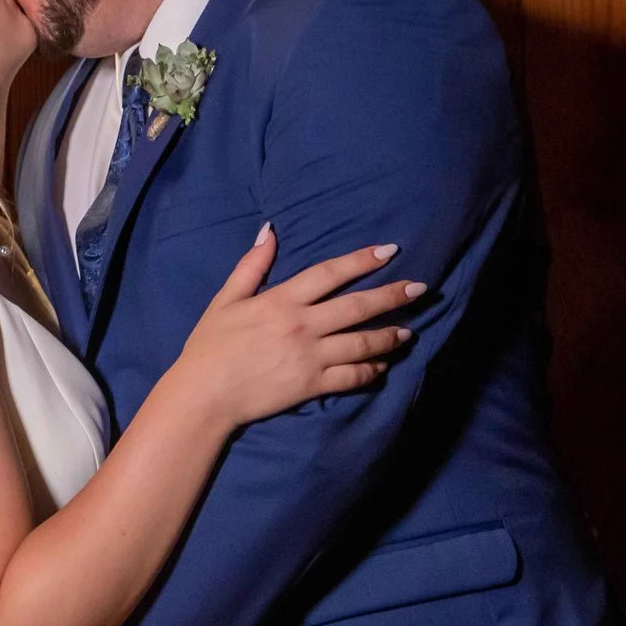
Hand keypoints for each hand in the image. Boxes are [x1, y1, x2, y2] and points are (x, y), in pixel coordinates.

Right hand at [173, 227, 424, 427]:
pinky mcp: (312, 385)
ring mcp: (310, 357)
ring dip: (389, 335)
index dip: (361, 260)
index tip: (390, 250)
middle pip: (357, 306)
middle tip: (421, 289)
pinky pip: (352, 376)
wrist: (204, 394)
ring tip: (408, 330)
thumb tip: (270, 231)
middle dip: (393, 295)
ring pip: (362, 343)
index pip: (330, 273)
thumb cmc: (210, 345)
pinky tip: (382, 364)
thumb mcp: (226, 299)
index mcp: (281, 300)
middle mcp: (301, 326)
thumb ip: (251, 265)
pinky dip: (371, 370)